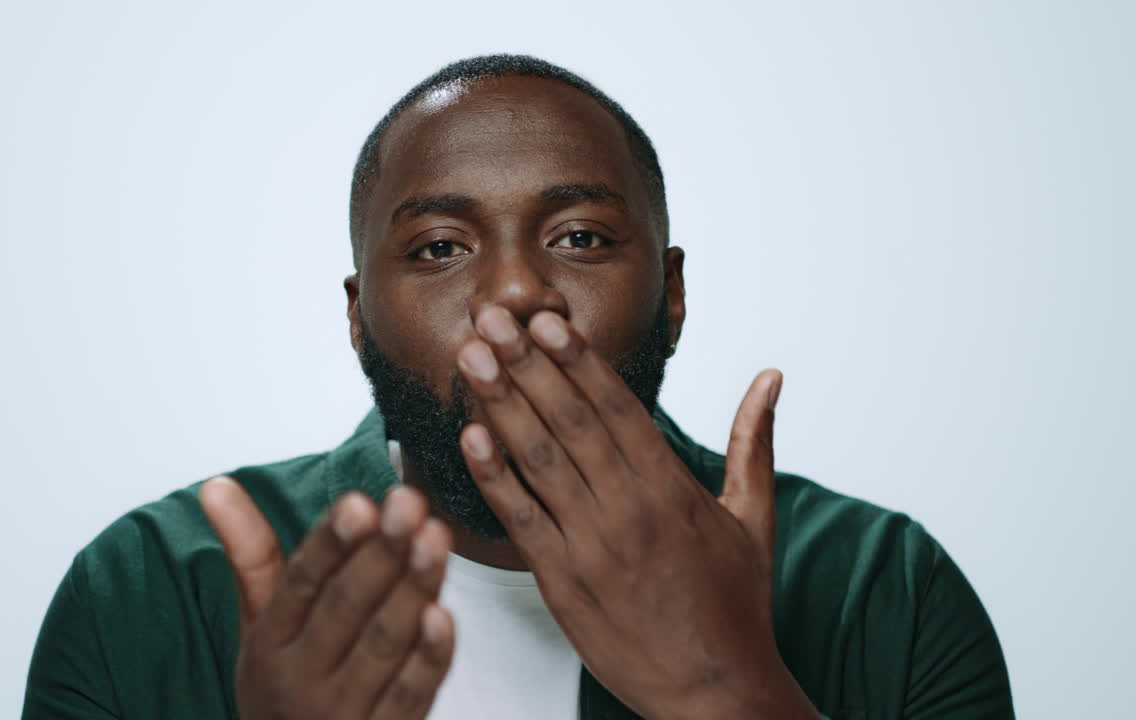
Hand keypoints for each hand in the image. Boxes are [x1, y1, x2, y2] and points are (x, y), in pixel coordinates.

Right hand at [199, 480, 454, 719]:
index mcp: (270, 641)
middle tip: (409, 503)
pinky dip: (429, 657)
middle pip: (344, 607)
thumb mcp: (260, 626)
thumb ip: (251, 554)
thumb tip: (217, 485)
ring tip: (436, 537)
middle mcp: (302, 677)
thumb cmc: (284, 689)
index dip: (330, 542)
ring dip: (412, 587)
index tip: (358, 502)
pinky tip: (445, 615)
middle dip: (380, 551)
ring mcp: (344, 711)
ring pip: (382, 643)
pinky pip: (410, 695)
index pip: (299, 582)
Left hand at [455, 305, 818, 719]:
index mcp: (673, 488)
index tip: (545, 318)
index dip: (577, 359)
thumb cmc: (736, 604)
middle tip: (491, 316)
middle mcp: (630, 508)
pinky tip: (468, 436)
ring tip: (471, 357)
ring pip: (540, 460)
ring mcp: (593, 545)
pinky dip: (494, 476)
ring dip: (500, 403)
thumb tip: (771, 376)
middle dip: (527, 363)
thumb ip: (753, 442)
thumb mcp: (754, 519)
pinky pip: (520, 519)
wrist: (715, 693)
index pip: (617, 407)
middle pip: (570, 420)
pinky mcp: (562, 582)